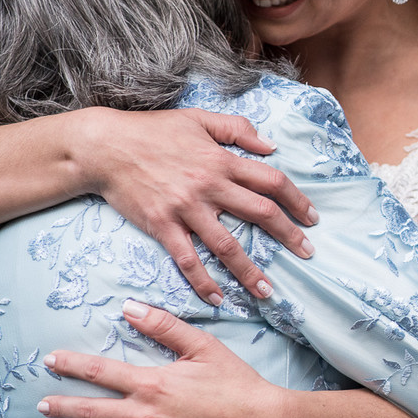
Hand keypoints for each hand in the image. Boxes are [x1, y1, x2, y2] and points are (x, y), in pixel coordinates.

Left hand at [39, 300, 282, 417]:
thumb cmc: (235, 382)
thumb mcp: (203, 346)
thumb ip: (164, 326)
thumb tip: (129, 307)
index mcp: (153, 384)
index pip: (100, 372)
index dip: (71, 365)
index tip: (51, 361)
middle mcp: (146, 417)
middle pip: (91, 411)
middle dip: (63, 405)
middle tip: (44, 402)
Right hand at [79, 107, 316, 304]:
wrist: (105, 147)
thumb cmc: (153, 131)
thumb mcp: (199, 118)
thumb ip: (237, 129)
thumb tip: (271, 146)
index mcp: (222, 160)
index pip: (271, 181)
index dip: (296, 200)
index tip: (312, 218)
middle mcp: (210, 185)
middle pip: (260, 213)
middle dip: (288, 236)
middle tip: (307, 254)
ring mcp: (185, 208)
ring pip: (226, 244)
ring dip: (249, 270)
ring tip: (267, 291)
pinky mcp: (162, 225)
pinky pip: (186, 259)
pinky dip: (202, 281)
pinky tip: (216, 299)